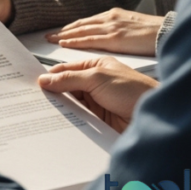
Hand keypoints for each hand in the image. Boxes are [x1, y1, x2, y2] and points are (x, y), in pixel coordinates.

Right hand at [37, 57, 157, 132]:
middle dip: (52, 93)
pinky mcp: (99, 120)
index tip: (33, 83)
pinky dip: (69, 120)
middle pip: (66, 88)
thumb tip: (46, 79)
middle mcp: (95, 83)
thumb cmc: (135, 91)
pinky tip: (59, 122)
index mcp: (95, 67)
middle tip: (34, 99)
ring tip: (43, 112)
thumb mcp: (97, 78)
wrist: (157, 117)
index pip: (66, 69)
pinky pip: (78, 119)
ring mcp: (97, 102)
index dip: (50, 76)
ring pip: (71, 104)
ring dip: (60, 108)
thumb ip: (69, 78)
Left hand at [46, 8, 163, 55]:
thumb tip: (110, 39)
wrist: (169, 31)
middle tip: (48, 35)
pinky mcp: (114, 38)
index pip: (88, 22)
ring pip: (81, 31)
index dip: (73, 27)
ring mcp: (111, 27)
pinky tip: (64, 44)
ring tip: (51, 40)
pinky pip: (89, 40)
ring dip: (64, 36)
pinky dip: (75, 41)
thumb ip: (119, 31)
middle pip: (81, 24)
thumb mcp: (133, 27)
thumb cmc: (155, 33)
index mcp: (114, 15)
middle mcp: (110, 19)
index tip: (61, 31)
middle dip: (64, 31)